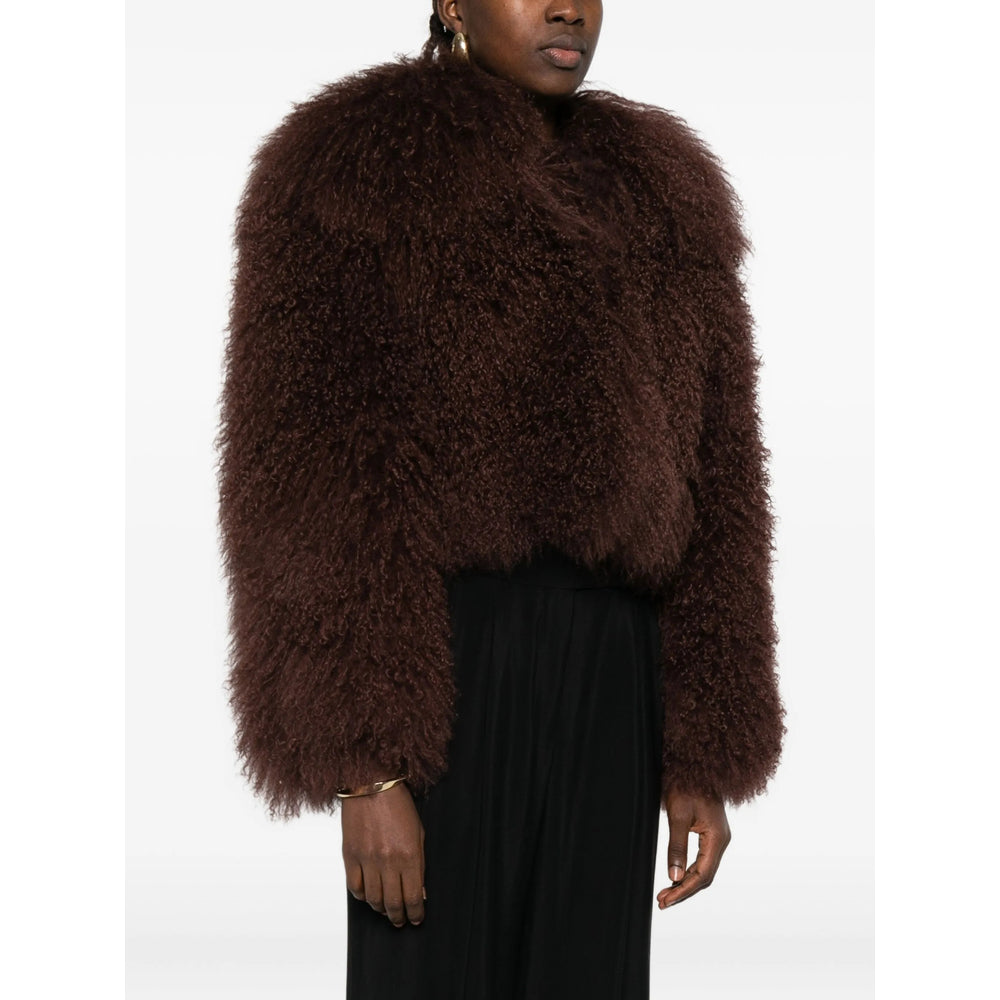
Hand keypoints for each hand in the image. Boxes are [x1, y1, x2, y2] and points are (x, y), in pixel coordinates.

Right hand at [341, 782, 426, 926]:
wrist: (371, 784)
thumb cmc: (398, 804)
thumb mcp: (418, 831)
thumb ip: (420, 863)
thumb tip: (420, 891)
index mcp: (409, 855)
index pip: (413, 896)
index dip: (416, 912)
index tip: (416, 918)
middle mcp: (388, 861)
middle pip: (393, 903)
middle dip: (398, 917)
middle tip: (401, 920)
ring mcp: (367, 859)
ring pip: (373, 899)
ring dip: (381, 909)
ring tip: (386, 910)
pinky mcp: (350, 856)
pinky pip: (354, 887)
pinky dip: (362, 896)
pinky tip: (369, 895)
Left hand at [656, 788, 730, 909]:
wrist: (694, 765)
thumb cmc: (686, 785)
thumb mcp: (678, 816)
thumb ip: (677, 847)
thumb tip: (673, 877)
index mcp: (717, 838)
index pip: (702, 875)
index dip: (683, 890)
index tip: (666, 900)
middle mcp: (721, 840)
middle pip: (704, 876)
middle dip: (684, 890)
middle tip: (662, 901)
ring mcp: (717, 837)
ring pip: (704, 869)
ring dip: (685, 883)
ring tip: (666, 893)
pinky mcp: (710, 833)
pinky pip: (702, 859)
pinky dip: (688, 871)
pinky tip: (676, 877)